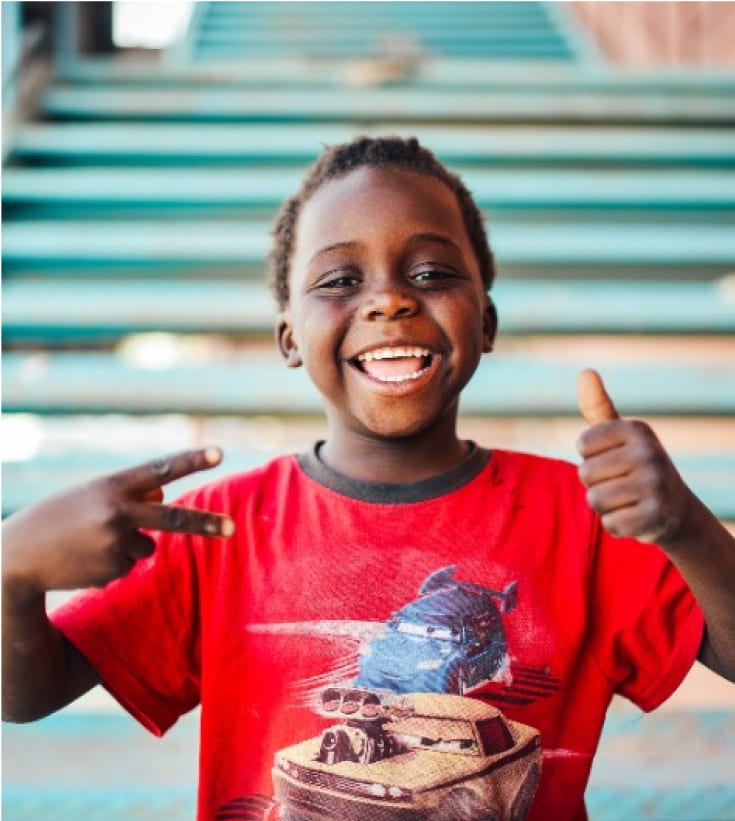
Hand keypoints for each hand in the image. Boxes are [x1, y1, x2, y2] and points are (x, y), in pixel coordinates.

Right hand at [2, 448, 234, 592]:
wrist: (16, 557)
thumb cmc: (58, 518)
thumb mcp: (91, 495)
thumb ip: (129, 493)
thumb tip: (165, 498)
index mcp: (112, 486)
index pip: (160, 470)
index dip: (191, 461)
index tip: (219, 453)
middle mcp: (117, 513)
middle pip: (173, 518)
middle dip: (207, 524)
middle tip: (233, 528)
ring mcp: (114, 544)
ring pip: (147, 547)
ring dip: (128, 546)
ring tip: (90, 543)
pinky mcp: (110, 570)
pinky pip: (128, 566)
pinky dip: (112, 563)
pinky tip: (84, 560)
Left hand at [576, 369, 694, 545]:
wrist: (675, 509)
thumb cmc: (635, 466)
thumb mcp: (618, 435)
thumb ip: (597, 407)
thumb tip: (586, 371)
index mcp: (636, 429)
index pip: (582, 444)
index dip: (590, 457)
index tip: (613, 459)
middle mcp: (649, 452)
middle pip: (585, 474)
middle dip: (596, 485)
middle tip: (622, 484)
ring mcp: (655, 484)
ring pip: (595, 500)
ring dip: (605, 506)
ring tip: (627, 500)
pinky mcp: (656, 515)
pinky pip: (610, 524)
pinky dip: (617, 526)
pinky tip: (635, 517)